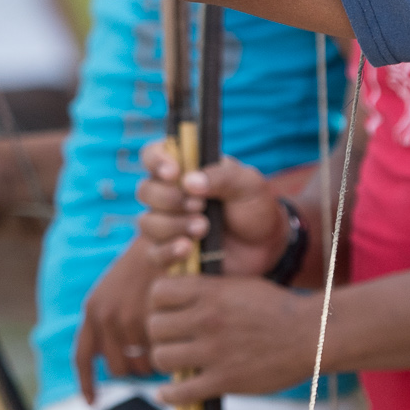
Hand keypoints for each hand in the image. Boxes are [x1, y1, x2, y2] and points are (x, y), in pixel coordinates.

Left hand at [72, 242, 164, 400]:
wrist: (174, 231)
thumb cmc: (151, 258)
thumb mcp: (122, 286)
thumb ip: (113, 312)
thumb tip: (107, 350)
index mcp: (94, 308)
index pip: (83, 357)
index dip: (88, 383)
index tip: (91, 402)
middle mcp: (106, 316)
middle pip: (117, 368)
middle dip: (134, 368)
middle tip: (154, 360)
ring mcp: (132, 321)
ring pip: (142, 367)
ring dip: (156, 366)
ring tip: (173, 352)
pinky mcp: (158, 325)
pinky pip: (161, 364)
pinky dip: (171, 379)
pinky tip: (178, 384)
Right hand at [133, 144, 292, 278]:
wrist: (264, 246)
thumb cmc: (253, 206)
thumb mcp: (248, 184)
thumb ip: (223, 176)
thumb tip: (190, 182)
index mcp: (184, 168)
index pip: (152, 155)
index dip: (156, 161)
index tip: (174, 173)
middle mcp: (169, 194)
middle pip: (145, 191)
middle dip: (170, 198)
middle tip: (201, 205)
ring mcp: (167, 224)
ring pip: (147, 223)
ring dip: (174, 225)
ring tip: (204, 228)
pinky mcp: (169, 253)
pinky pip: (154, 253)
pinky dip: (168, 250)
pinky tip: (188, 248)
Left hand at [144, 268, 320, 402]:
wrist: (311, 335)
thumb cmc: (276, 307)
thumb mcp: (239, 285)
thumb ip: (206, 288)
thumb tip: (173, 291)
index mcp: (210, 292)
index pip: (158, 292)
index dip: (158, 301)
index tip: (166, 309)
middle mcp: (207, 319)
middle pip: (155, 326)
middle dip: (160, 332)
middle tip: (170, 338)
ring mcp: (215, 351)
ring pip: (162, 357)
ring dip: (165, 360)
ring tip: (174, 361)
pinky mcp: (225, 380)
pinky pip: (182, 391)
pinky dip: (169, 395)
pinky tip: (165, 394)